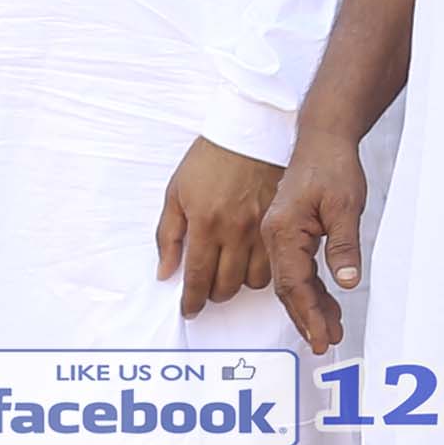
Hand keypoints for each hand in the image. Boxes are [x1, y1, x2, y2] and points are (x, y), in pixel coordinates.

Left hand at [157, 138, 280, 314]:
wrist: (249, 135)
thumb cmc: (210, 160)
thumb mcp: (176, 193)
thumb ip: (169, 236)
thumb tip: (165, 272)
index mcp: (205, 223)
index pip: (197, 277)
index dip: (191, 300)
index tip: (188, 309)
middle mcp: (234, 231)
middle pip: (225, 286)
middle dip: (212, 295)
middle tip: (205, 291)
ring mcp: (260, 230)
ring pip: (252, 281)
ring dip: (237, 284)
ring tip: (227, 274)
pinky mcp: (278, 226)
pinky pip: (272, 265)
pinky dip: (259, 272)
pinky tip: (248, 263)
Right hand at [263, 126, 372, 355]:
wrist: (322, 139)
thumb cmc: (331, 167)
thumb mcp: (345, 206)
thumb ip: (344, 246)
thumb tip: (347, 283)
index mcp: (283, 230)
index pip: (294, 284)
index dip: (309, 314)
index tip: (322, 338)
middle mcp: (274, 236)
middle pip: (288, 289)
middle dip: (307, 318)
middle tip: (327, 342)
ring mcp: (279, 236)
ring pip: (292, 282)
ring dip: (311, 307)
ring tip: (332, 330)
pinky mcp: (289, 234)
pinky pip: (296, 269)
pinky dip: (312, 290)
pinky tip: (327, 303)